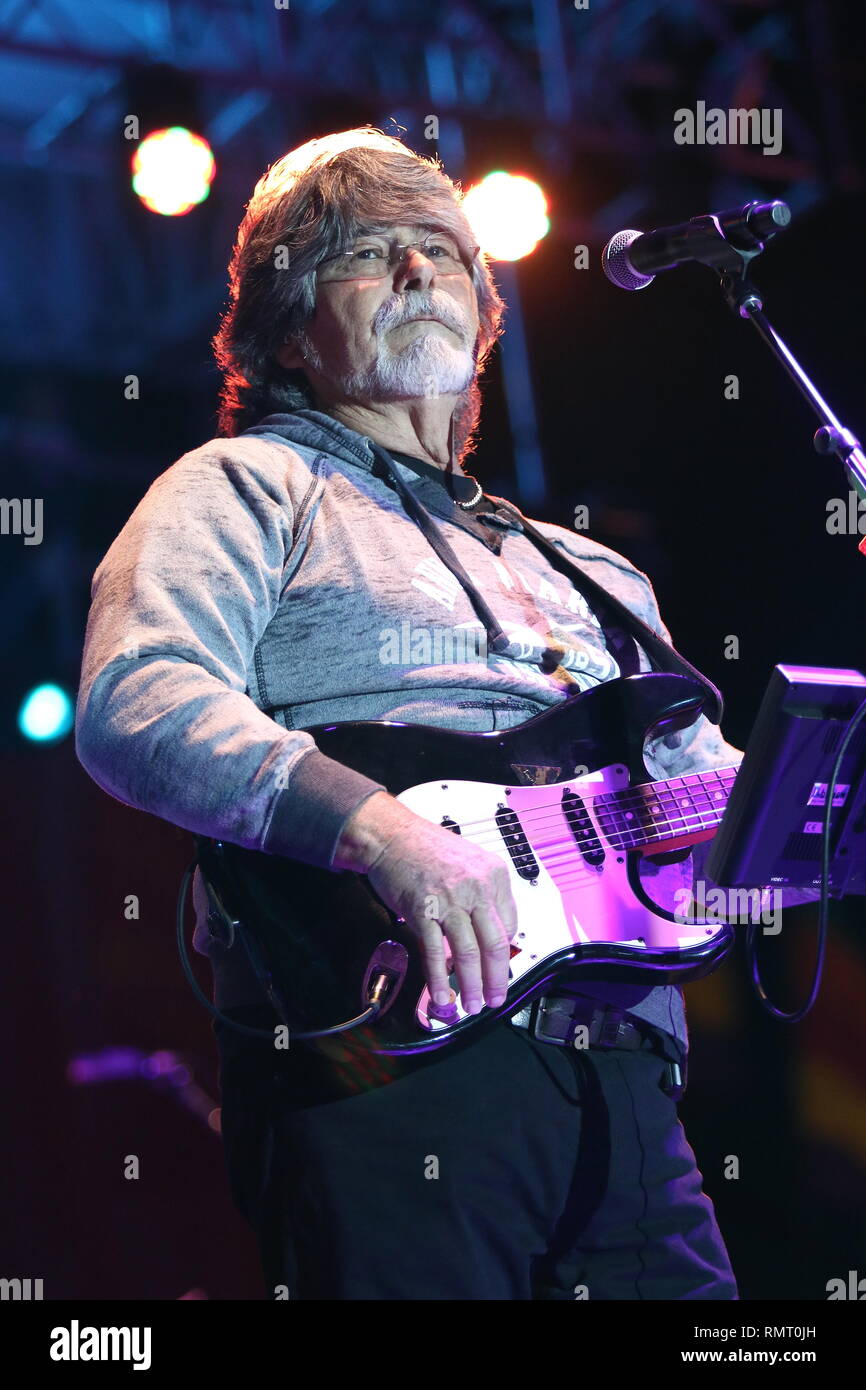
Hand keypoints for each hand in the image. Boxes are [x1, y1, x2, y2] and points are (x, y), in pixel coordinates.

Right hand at [335, 792, 517, 1012]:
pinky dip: (439, 978)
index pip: (510, 924)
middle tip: (495, 999)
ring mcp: (450, 900)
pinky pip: (435, 952)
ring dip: (472, 985)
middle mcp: (477, 887)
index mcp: (494, 875)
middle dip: (497, 979)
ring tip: (471, 1005)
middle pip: (496, 944)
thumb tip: (487, 936)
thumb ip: (482, 897)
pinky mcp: (423, 911)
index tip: (499, 969)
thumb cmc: (427, 849)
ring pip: (469, 953)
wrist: (392, 836)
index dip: (505, 953)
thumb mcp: (469, 864)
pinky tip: (441, 994)